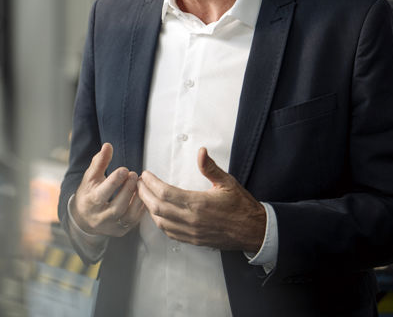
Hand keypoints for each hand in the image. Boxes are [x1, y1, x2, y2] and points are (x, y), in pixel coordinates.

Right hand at [72, 143, 144, 237]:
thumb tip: (108, 146)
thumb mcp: (90, 177)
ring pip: (127, 216)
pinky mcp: (120, 231)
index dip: (114, 182)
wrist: (84, 218)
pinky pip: (134, 221)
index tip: (124, 170)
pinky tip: (143, 196)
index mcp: (90, 202)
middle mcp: (100, 217)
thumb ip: (99, 161)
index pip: (101, 194)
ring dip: (136, 199)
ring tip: (140, 184)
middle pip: (117, 207)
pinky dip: (140, 208)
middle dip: (128, 190)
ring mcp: (111, 227)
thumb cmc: (88, 193)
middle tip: (135, 175)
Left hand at [137, 147, 265, 251]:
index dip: (151, 183)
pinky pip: (169, 233)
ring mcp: (192, 232)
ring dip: (148, 208)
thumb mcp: (228, 183)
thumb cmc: (242, 206)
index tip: (145, 175)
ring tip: (143, 195)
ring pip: (160, 222)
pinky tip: (156, 214)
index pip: (165, 193)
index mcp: (198, 204)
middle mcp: (192, 220)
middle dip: (144, 194)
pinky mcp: (193, 240)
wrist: (254, 231)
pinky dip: (159, 222)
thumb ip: (210, 168)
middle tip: (138, 183)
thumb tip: (201, 152)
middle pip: (157, 207)